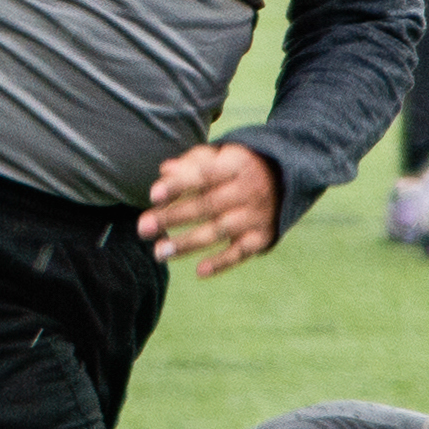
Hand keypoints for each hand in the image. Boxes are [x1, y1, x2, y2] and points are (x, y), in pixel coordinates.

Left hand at [145, 142, 278, 273]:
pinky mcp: (263, 236)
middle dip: (173, 217)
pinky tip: (199, 271)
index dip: (178, 185)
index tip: (153, 196)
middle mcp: (249, 189)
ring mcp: (256, 215)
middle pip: (207, 205)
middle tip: (143, 228)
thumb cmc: (237, 168)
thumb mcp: (220, 156)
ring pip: (219, 231)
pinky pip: (241, 252)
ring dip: (188, 243)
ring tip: (159, 253)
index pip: (203, 175)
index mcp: (236, 164)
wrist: (285, 179)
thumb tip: (164, 172)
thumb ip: (192, 162)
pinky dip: (222, 263)